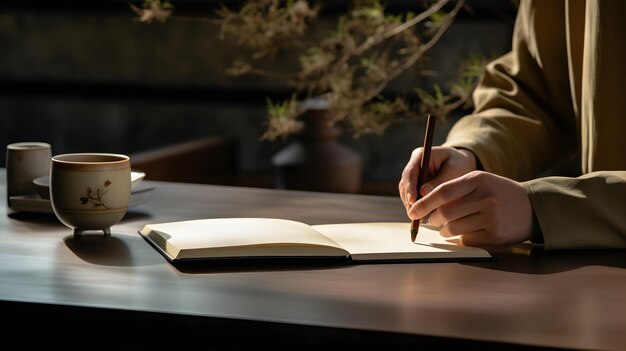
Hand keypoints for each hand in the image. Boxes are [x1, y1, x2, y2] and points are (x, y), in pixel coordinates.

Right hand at [399, 146, 476, 212]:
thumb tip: (423, 193)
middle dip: (409, 200)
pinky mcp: (415, 186)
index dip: (409, 187)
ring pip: (406, 193)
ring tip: (418, 218)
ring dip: (411, 205)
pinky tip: (422, 217)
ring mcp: (413, 176)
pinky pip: (413, 197)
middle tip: (414, 215)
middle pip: (405, 184)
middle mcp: (413, 166)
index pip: (410, 172)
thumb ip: (440, 181)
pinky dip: (417, 207)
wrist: (463, 164)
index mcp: (420, 156)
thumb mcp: (453, 170)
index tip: (412, 201)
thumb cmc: (460, 164)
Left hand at [408, 171, 532, 245]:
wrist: (532, 207)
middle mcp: (485, 197)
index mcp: (478, 179)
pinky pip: (465, 240)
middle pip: (445, 213)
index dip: (424, 203)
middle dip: (434, 219)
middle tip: (434, 220)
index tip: (412, 211)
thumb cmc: (498, 193)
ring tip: (449, 226)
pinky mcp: (495, 235)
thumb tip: (423, 205)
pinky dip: (460, 238)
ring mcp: (491, 217)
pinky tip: (466, 231)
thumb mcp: (480, 181)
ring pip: (452, 228)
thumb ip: (455, 190)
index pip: (443, 192)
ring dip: (445, 230)